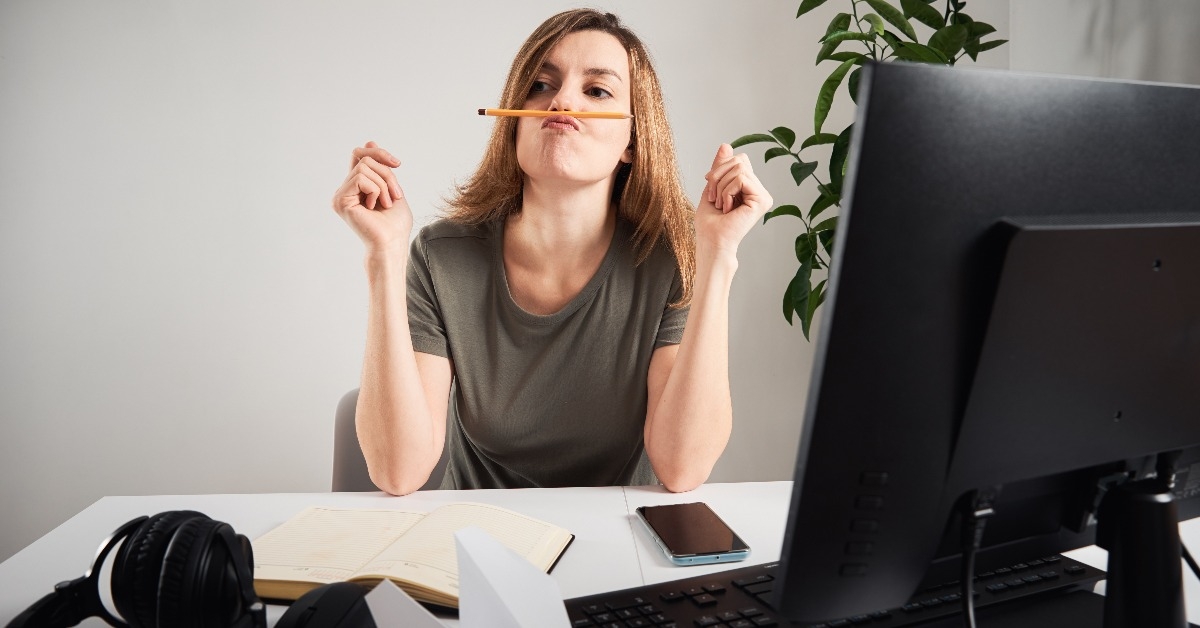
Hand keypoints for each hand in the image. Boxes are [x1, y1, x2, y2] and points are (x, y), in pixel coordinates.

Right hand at [331, 141, 411, 255]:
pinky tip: (375, 207)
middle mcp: (345, 189)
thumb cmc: (395, 224)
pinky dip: (376, 190)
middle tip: (396, 195)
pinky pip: (361, 178)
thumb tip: (369, 140)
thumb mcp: (392, 188)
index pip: (360, 155)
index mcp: (356, 186)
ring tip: (386, 203)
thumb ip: (381, 168)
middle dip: (387, 173)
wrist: (392, 243)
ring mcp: (340, 195)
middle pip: (365, 158)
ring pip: (365, 167)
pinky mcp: (340, 200)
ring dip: (384, 184)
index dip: (378, 153)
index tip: (397, 164)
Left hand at [697, 144, 772, 258]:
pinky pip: (741, 178)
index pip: (739, 159)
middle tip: (714, 198)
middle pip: (740, 160)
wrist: (711, 242)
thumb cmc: (709, 223)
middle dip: (718, 175)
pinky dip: (727, 191)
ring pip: (740, 168)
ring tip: (721, 205)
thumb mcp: (712, 186)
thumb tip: (726, 144)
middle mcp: (759, 191)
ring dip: (721, 186)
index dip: (720, 167)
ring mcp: (763, 196)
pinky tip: (728, 208)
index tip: (710, 185)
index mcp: (750, 188)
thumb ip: (721, 167)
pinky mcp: (762, 200)